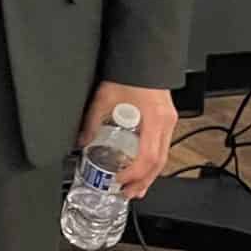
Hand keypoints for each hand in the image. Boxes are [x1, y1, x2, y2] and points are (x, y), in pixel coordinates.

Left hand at [78, 80, 175, 197]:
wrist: (142, 56)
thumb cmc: (127, 73)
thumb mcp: (104, 98)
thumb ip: (92, 122)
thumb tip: (81, 142)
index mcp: (153, 120)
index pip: (147, 157)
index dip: (134, 174)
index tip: (118, 181)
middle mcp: (166, 123)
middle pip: (159, 163)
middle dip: (143, 182)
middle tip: (127, 193)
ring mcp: (169, 121)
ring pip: (164, 157)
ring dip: (149, 175)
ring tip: (135, 188)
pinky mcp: (167, 118)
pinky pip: (163, 146)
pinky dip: (152, 161)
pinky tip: (143, 168)